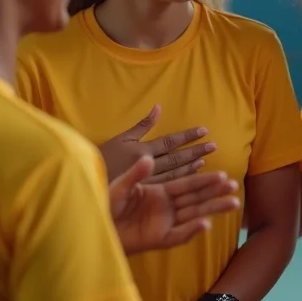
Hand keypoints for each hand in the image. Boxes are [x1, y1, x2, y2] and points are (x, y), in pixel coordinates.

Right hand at [99, 104, 215, 182]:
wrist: (88, 183)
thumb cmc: (104, 157)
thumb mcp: (121, 138)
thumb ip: (142, 124)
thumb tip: (158, 107)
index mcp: (142, 150)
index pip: (170, 141)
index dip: (188, 136)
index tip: (204, 131)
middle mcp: (148, 165)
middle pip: (177, 157)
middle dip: (196, 151)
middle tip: (213, 145)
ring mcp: (148, 181)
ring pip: (175, 173)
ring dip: (191, 166)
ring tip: (205, 160)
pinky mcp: (146, 193)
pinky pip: (167, 187)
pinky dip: (181, 180)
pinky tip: (193, 176)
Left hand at [109, 156, 240, 254]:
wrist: (94, 229)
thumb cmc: (105, 206)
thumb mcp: (120, 186)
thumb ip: (135, 174)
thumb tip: (150, 157)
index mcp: (160, 191)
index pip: (187, 184)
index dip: (204, 179)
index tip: (221, 173)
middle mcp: (166, 207)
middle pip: (196, 198)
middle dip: (215, 192)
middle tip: (234, 186)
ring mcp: (164, 223)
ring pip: (194, 214)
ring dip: (213, 208)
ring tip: (234, 203)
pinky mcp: (159, 239)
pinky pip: (179, 234)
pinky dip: (192, 230)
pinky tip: (206, 223)